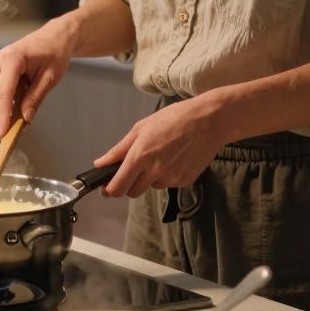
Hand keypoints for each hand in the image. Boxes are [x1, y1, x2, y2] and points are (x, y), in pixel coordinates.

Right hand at [0, 19, 78, 136]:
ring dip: (9, 106)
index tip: (2, 134)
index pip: (4, 94)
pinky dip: (9, 98)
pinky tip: (23, 94)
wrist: (54, 37)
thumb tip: (25, 119)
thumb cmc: (54, 53)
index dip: (3, 116)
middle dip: (7, 114)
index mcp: (11, 60)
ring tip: (29, 102)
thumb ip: (35, 99)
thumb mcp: (50, 79)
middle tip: (25, 125)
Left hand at [95, 95, 229, 197]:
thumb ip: (119, 149)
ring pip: (152, 186)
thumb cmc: (174, 118)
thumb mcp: (142, 128)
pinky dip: (168, 175)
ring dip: (151, 177)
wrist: (209, 121)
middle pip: (133, 192)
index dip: (110, 190)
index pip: (118, 187)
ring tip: (163, 154)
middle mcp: (154, 171)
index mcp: (140, 156)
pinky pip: (169, 183)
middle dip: (130, 183)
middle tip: (137, 166)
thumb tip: (100, 163)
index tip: (108, 187)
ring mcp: (171, 178)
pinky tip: (177, 157)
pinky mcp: (185, 181)